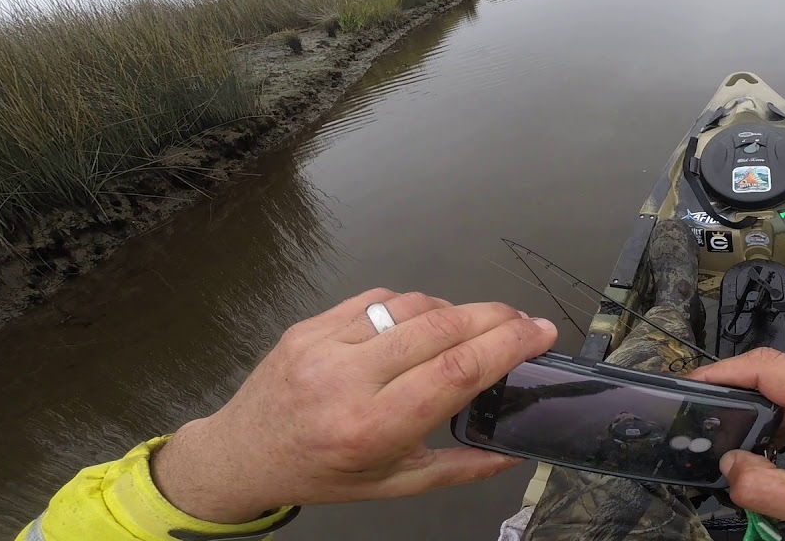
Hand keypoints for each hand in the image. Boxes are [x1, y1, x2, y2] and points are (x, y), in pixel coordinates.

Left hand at [151, 289, 556, 522]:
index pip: (455, 372)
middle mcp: (346, 380)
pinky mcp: (312, 323)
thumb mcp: (394, 485)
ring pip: (414, 306)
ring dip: (456, 311)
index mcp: (371, 429)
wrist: (244, 452)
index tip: (540, 333)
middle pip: (442, 329)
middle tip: (524, 321)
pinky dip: (415, 305)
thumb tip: (514, 452)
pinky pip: (381, 298)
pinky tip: (427, 322)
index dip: (506, 346)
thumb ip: (459, 468)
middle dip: (495, 318)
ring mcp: (324, 345)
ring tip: (477, 327)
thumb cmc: (322, 472)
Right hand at [689, 349, 784, 540]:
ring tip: (735, 446)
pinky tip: (777, 448)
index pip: (772, 367)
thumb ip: (774, 491)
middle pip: (779, 377)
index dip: (725, 370)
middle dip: (737, 399)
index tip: (688, 385)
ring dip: (764, 415)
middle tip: (702, 427)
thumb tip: (728, 468)